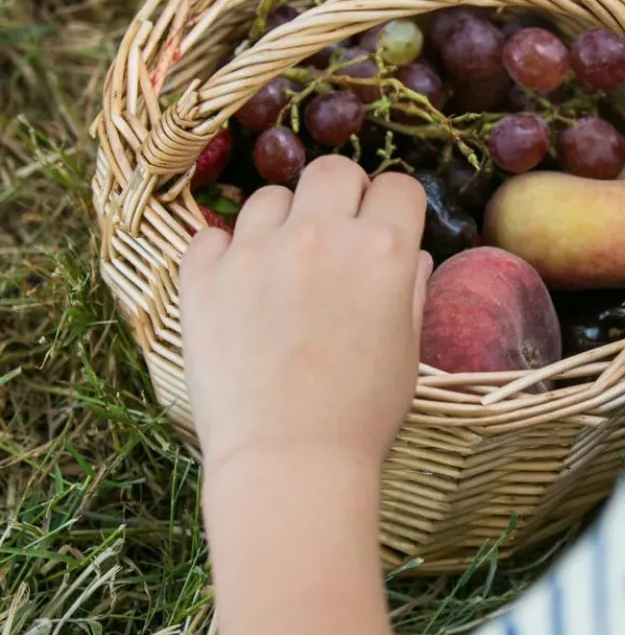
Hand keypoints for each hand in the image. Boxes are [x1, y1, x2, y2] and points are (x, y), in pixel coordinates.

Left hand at [181, 156, 429, 474]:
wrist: (290, 463)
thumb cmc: (363, 415)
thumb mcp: (408, 350)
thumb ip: (410, 289)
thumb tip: (410, 255)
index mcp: (383, 250)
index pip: (399, 186)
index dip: (396, 207)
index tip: (388, 228)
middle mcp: (321, 235)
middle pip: (334, 170)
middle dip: (342, 195)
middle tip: (337, 235)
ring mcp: (256, 252)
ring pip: (270, 196)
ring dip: (283, 220)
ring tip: (283, 263)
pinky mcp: (204, 279)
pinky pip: (210, 235)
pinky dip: (225, 251)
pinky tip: (238, 282)